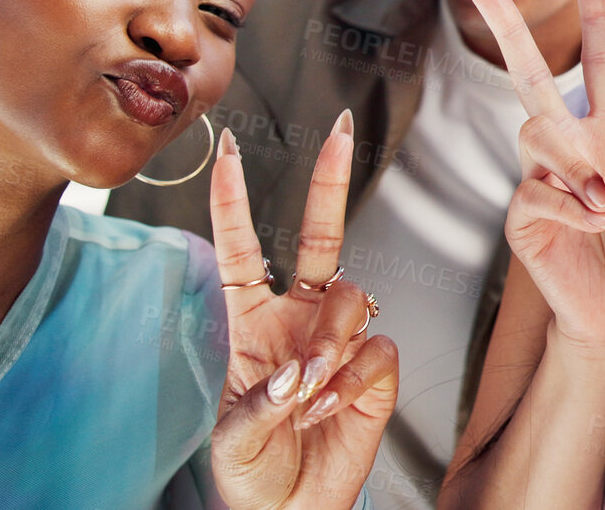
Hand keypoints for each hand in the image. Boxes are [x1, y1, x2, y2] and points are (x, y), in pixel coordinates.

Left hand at [208, 112, 399, 509]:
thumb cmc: (252, 474)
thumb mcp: (231, 438)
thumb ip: (264, 398)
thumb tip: (304, 368)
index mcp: (252, 323)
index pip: (243, 248)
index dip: (233, 200)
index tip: (226, 150)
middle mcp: (301, 318)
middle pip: (323, 235)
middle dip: (332, 180)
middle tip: (344, 130)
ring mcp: (341, 340)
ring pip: (354, 295)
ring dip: (331, 339)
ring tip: (313, 387)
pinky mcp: (376, 369)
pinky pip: (378, 347)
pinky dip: (354, 378)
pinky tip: (335, 404)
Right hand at [471, 0, 604, 355]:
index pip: (597, 72)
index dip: (595, 24)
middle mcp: (569, 153)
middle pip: (532, 83)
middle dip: (510, 34)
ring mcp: (541, 182)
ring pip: (536, 136)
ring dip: (575, 164)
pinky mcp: (522, 218)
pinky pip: (533, 191)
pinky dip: (570, 206)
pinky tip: (593, 223)